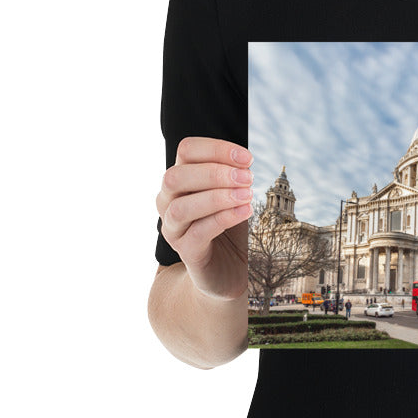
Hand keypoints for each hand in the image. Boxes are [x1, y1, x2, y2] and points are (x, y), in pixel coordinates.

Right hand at [156, 137, 253, 300]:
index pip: (186, 150)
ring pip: (181, 207)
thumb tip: (245, 161)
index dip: (216, 149)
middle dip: (215, 173)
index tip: (247, 158)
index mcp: (181, 178)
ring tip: (248, 195)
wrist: (228, 268)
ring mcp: (173, 227)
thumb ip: (235, 176)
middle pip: (176, 176)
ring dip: (218, 197)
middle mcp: (169, 200)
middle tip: (248, 178)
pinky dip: (223, 218)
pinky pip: (197, 232)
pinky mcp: (185, 251)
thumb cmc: (230, 224)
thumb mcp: (234, 194)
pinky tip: (246, 211)